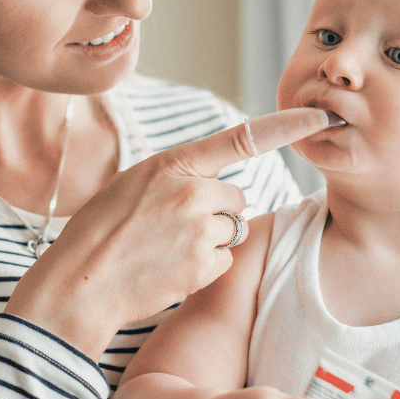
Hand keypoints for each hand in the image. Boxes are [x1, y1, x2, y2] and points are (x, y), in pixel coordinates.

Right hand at [6, 108, 327, 354]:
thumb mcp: (132, 184)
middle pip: (236, 196)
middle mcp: (192, 192)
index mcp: (172, 163)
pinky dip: (205, 267)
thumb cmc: (99, 232)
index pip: (240, 138)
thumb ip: (176, 175)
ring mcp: (199, 230)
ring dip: (211, 239)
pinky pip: (225, 259)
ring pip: (232, 229)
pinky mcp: (204, 265)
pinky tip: (171, 269)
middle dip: (216, 210)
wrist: (80, 284)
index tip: (320, 115)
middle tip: (172, 227)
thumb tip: (215, 185)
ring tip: (167, 249)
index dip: (286, 125)